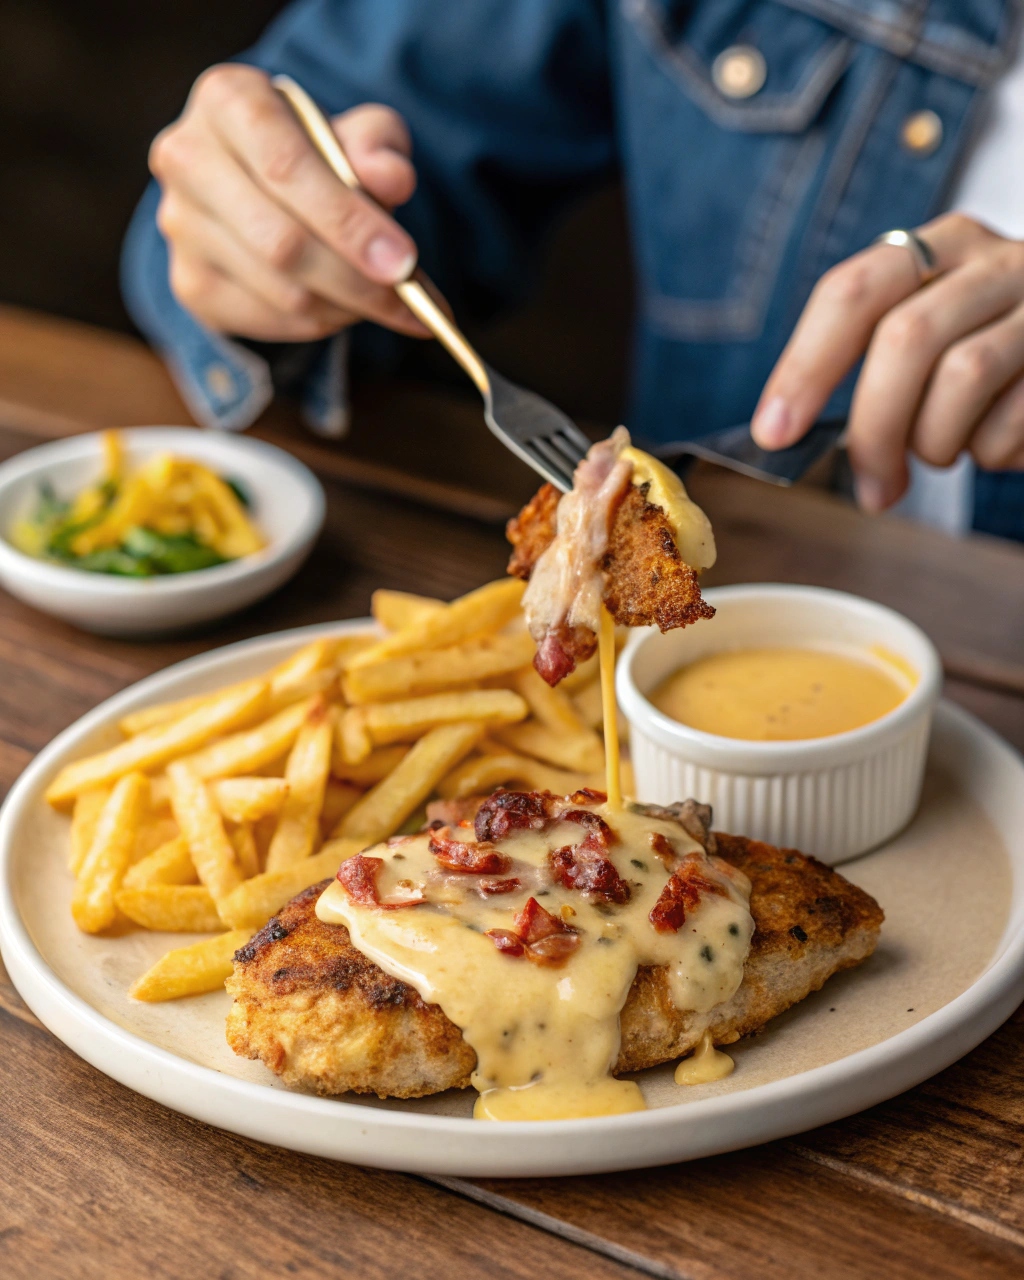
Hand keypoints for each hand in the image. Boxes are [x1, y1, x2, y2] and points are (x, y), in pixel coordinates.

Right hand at [149, 64, 427, 341]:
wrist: (259, 182)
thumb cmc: (316, 152)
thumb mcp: (356, 134)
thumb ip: (378, 146)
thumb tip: (391, 178)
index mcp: (227, 100)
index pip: (287, 169)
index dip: (350, 223)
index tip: (405, 264)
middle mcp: (187, 159)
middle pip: (282, 243)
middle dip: (359, 282)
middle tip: (413, 303)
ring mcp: (180, 225)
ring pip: (281, 292)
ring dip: (347, 307)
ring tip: (384, 299)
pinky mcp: (189, 282)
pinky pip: (270, 321)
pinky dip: (322, 323)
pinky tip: (345, 306)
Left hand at [751, 214, 1023, 509]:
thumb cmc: (993, 359)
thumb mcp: (935, 334)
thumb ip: (876, 363)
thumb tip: (788, 431)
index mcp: (938, 248)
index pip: (851, 293)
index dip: (804, 367)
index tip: (774, 434)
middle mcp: (993, 262)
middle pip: (904, 338)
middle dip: (874, 428)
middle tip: (869, 487)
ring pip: (962, 376)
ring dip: (934, 442)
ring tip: (940, 456)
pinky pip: (1012, 419)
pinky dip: (991, 453)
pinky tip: (995, 447)